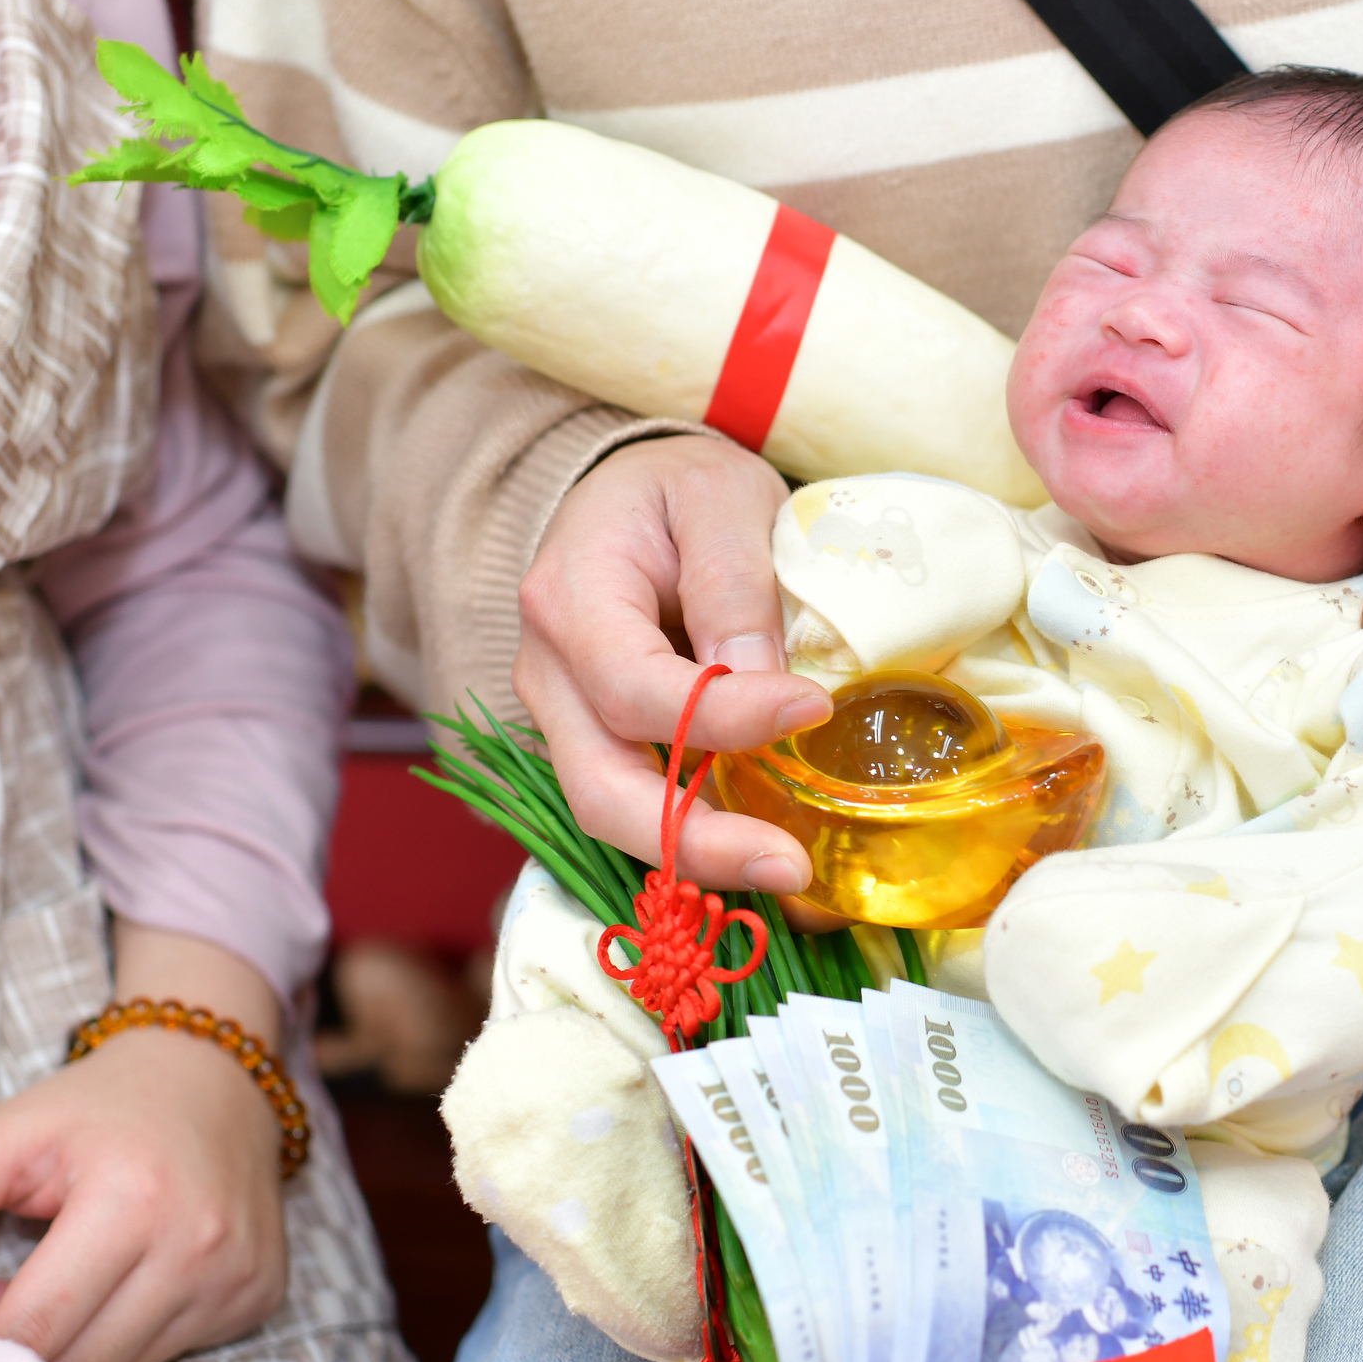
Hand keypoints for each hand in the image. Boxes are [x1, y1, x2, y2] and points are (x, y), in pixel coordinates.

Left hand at [0, 924, 288, 1361]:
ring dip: (81, 1345)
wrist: (217, 1078)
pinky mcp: (261, 1294)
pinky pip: (174, 1352)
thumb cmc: (100, 1110)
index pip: (38, 1324)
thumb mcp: (4, 1134)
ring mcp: (239, 1274)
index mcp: (133, 1198)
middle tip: (8, 1300)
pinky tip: (128, 1283)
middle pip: (82, 1360)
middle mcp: (200, 1244)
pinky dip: (135, 1335)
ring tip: (66, 1285)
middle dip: (28, 1350)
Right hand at [515, 435, 834, 890]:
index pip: (635, 688)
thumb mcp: (717, 496)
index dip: (721, 717)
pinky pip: (640, 807)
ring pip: (615, 814)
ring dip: (700, 855)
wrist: (629, 499)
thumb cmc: (675, 491)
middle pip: (600, 790)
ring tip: (787, 870)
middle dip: (694, 842)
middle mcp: (550, 676)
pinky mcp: (602, 747)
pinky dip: (697, 837)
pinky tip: (764, 849)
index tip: (812, 708)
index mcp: (569, 600)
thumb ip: (733, 583)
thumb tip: (759, 684)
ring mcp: (567, 721)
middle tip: (788, 867)